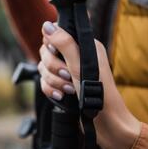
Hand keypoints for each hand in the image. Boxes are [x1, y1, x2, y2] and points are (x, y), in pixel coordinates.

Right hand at [38, 22, 140, 148]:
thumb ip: (64, 43)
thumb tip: (47, 25)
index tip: (59, 55)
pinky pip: (44, 83)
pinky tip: (61, 96)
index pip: (55, 35)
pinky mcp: (61, 86)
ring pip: (43, 69)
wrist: (104, 123)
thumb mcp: (80, 65)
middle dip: (53, 68)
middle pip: (46, 53)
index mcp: (83, 45)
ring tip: (68, 89)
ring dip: (53, 81)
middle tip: (67, 76)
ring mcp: (67, 72)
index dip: (52, 46)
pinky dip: (50, 90)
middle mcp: (74, 56)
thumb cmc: (99, 94)